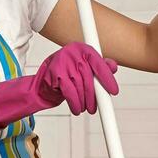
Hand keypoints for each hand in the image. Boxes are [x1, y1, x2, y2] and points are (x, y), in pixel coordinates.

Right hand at [0, 42, 119, 128]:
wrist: (44, 80)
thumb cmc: (67, 74)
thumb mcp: (84, 68)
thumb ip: (99, 66)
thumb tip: (113, 66)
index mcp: (83, 49)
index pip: (100, 64)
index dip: (108, 79)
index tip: (113, 91)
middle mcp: (73, 52)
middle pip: (90, 78)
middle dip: (95, 96)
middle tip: (96, 107)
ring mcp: (63, 62)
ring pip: (81, 87)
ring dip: (84, 102)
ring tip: (85, 108)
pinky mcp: (56, 74)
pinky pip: (70, 93)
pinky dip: (75, 104)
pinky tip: (76, 109)